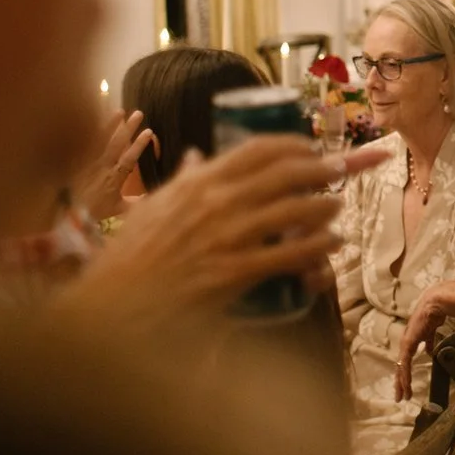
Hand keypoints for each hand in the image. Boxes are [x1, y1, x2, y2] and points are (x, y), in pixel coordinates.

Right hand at [64, 137, 388, 330]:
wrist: (112, 310)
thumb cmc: (128, 261)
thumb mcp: (152, 209)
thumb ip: (181, 183)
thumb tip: (196, 156)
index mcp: (197, 184)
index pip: (256, 149)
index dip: (293, 144)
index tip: (312, 147)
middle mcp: (215, 203)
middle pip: (285, 173)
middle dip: (322, 168)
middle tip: (342, 169)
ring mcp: (226, 238)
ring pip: (294, 210)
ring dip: (324, 206)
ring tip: (337, 207)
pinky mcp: (233, 274)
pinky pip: (289, 255)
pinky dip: (318, 247)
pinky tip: (332, 245)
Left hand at [71, 108, 155, 219]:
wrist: (66, 212)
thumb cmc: (94, 210)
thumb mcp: (117, 209)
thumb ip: (135, 203)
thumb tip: (151, 198)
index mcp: (114, 177)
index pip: (129, 158)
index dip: (139, 145)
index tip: (149, 131)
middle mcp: (102, 166)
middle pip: (117, 144)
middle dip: (128, 128)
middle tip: (138, 113)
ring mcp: (88, 161)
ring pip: (100, 139)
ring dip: (110, 124)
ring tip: (119, 111)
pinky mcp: (77, 159)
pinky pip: (83, 142)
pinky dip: (89, 130)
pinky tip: (94, 118)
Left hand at [394, 281, 454, 401]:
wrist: (434, 304)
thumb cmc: (434, 314)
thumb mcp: (431, 332)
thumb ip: (428, 341)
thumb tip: (429, 351)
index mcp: (410, 340)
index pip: (405, 361)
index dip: (405, 374)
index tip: (406, 386)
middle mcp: (406, 343)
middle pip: (400, 367)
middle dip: (400, 383)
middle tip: (400, 397)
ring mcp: (406, 344)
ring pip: (401, 368)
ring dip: (402, 383)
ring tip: (403, 395)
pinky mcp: (408, 344)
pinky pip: (406, 363)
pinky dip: (406, 374)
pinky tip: (406, 384)